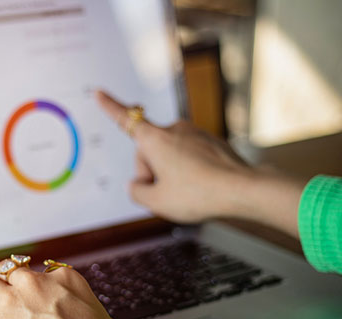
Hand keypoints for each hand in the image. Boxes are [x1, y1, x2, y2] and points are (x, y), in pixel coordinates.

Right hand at [96, 90, 305, 237]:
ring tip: (187, 193)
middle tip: (164, 195)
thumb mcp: (156, 202)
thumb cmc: (199, 194)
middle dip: (150, 172)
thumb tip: (137, 185)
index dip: (109, 107)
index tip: (99, 92)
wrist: (242, 190)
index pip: (124, 120)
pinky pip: (190, 157)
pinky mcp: (210, 142)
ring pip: (170, 155)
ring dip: (171, 173)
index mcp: (154, 139)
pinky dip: (190, 171)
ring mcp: (194, 134)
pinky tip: (201, 186)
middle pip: (148, 152)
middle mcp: (174, 130)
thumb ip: (137, 192)